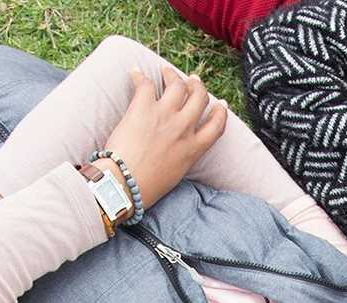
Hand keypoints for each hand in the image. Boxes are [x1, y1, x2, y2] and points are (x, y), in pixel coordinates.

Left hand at [96, 65, 227, 217]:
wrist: (125, 184)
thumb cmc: (146, 187)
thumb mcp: (176, 174)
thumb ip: (184, 157)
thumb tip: (180, 151)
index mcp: (194, 148)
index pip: (217, 124)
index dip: (221, 111)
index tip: (220, 104)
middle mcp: (183, 128)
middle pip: (199, 97)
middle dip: (197, 86)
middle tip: (193, 81)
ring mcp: (165, 115)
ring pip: (178, 84)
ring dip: (173, 75)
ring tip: (166, 72)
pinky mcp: (143, 107)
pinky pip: (145, 83)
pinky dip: (139, 75)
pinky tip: (135, 72)